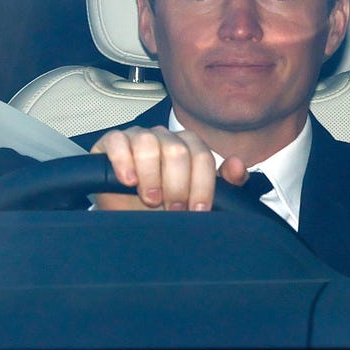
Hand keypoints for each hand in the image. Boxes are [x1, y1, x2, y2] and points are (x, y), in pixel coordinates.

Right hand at [90, 126, 248, 210]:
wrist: (127, 213)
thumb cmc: (164, 204)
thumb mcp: (196, 198)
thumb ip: (225, 183)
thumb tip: (237, 166)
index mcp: (189, 146)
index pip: (202, 156)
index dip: (202, 185)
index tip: (197, 209)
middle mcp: (165, 137)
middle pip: (177, 151)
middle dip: (177, 186)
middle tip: (173, 209)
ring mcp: (138, 136)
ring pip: (149, 144)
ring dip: (151, 176)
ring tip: (151, 199)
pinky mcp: (111, 141)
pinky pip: (117, 142)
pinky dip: (123, 161)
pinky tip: (128, 180)